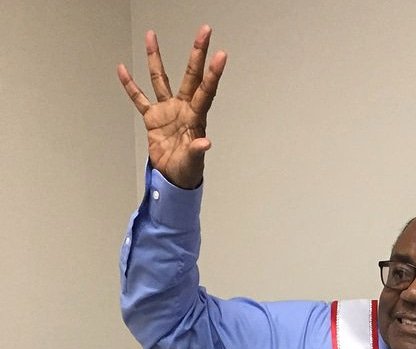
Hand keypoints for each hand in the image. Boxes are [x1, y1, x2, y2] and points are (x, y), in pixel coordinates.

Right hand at [117, 25, 226, 188]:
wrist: (173, 180)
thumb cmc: (187, 172)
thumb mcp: (193, 163)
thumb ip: (197, 151)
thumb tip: (206, 143)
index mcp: (196, 117)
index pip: (206, 91)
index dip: (213, 74)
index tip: (221, 54)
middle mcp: (183, 108)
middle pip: (190, 75)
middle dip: (197, 53)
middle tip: (204, 30)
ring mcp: (167, 111)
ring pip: (160, 79)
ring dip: (155, 58)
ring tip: (151, 35)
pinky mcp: (152, 118)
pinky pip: (139, 98)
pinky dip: (130, 85)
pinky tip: (122, 69)